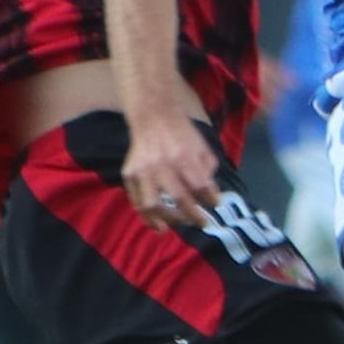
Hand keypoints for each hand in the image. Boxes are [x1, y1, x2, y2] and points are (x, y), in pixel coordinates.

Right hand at [121, 111, 221, 231]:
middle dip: (193, 216)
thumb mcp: (203, 148)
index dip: (209, 200)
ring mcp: (143, 170)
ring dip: (166, 220)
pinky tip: (157, 224)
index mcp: (184, 157)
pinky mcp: (129, 174)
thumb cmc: (182, 134)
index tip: (214, 205)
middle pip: (179, 199)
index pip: (200, 186)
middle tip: (201, 223)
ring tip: (174, 227)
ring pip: (153, 205)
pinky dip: (146, 216)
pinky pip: (136, 201)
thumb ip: (209, 172)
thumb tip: (212, 198)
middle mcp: (162, 165)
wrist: (153, 117)